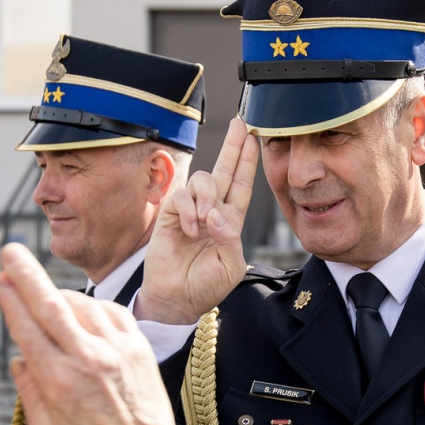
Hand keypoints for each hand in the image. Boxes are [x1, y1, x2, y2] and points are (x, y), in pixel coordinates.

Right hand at [0, 243, 179, 424]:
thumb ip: (29, 395)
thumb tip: (18, 362)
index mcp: (58, 381)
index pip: (28, 328)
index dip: (12, 300)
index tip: (0, 279)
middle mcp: (88, 359)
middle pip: (51, 305)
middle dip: (26, 275)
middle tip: (9, 251)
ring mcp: (117, 350)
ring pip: (83, 305)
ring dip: (60, 293)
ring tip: (43, 291)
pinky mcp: (140, 349)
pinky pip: (114, 312)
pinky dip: (94, 305)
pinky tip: (82, 308)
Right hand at [135, 117, 258, 324]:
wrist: (178, 299)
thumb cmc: (207, 285)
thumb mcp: (231, 265)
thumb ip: (230, 238)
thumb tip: (216, 213)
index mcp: (230, 220)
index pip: (242, 184)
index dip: (248, 161)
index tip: (254, 137)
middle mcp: (212, 210)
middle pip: (224, 170)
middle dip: (232, 146)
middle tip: (239, 124)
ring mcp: (191, 211)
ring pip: (203, 180)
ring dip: (207, 196)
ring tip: (205, 221)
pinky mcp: (170, 215)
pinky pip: (181, 198)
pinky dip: (189, 211)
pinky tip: (191, 231)